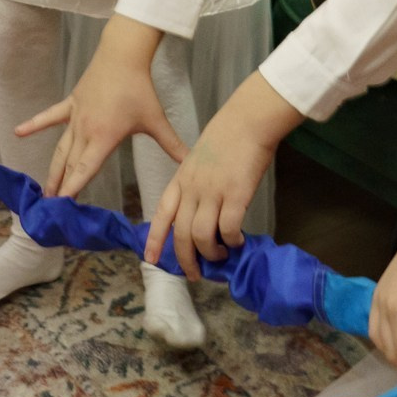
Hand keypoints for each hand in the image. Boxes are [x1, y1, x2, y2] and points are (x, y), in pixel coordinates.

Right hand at [17, 18, 183, 197]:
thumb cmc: (140, 89)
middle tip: (52, 207)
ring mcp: (75, 117)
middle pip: (70, 164)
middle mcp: (85, 130)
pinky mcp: (71, 103)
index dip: (73, 189)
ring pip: (60, 148)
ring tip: (45, 189)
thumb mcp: (156, 120)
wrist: (122, 56)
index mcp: (103, 138)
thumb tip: (190, 162)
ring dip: (52, 169)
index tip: (63, 206)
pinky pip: (50, 117)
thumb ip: (172, 144)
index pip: (85, 170)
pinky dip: (34, 125)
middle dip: (61, 186)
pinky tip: (17, 132)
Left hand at [144, 72, 303, 276]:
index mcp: (180, 180)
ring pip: (201, 235)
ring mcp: (213, 192)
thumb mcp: (197, 160)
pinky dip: (232, 240)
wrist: (246, 121)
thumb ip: (194, 185)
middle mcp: (192, 189)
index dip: (155, 239)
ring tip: (220, 255)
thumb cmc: (224, 138)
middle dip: (185, 259)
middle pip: (180, 233)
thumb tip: (199, 212)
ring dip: (210, 252)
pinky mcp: (235, 194)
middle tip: (195, 274)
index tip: (150, 259)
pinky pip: (229, 228)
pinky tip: (238, 241)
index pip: (162, 214)